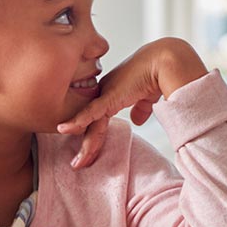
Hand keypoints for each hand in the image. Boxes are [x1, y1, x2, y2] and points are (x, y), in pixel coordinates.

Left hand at [57, 37, 207, 168]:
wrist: (163, 62)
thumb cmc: (157, 74)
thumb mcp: (146, 97)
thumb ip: (140, 108)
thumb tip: (137, 121)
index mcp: (113, 93)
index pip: (98, 117)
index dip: (94, 134)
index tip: (90, 152)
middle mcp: (104, 93)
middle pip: (91, 123)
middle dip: (86, 145)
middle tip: (79, 163)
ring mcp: (104, 94)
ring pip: (90, 124)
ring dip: (85, 145)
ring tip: (78, 163)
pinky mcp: (108, 96)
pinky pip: (90, 112)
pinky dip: (77, 121)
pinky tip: (64, 129)